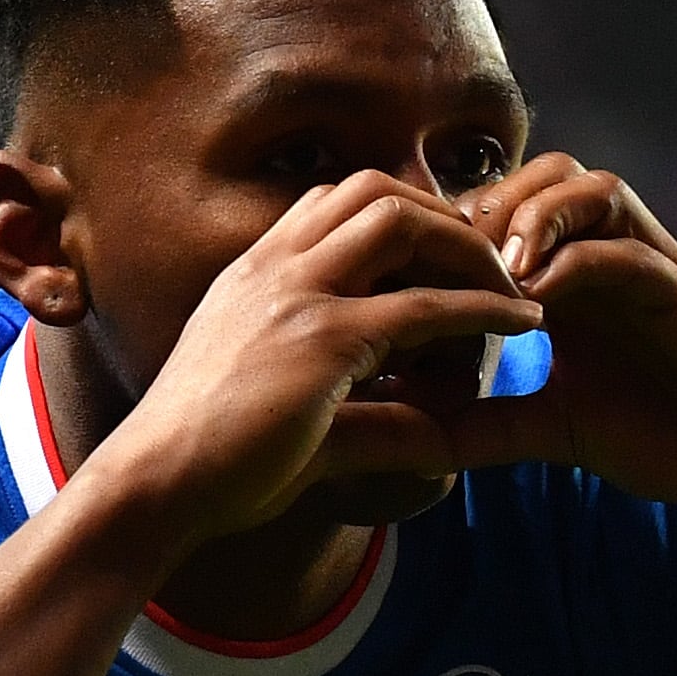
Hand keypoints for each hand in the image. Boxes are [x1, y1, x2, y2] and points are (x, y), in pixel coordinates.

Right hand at [95, 172, 542, 547]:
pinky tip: (521, 323)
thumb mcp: (290, 417)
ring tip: (513, 285)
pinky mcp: (323, 341)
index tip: (444, 254)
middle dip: (443, 215)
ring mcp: (296, 295)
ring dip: (468, 246)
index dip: (399, 215)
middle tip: (492, 260)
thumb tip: (435, 435)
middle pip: (375, 190)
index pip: (333, 202)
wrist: (154, 485)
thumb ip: (362, 412)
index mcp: (253, 273)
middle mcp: (273, 267)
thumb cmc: (209, 465)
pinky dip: (481, 307)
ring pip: (403, 224)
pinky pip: (422, 304)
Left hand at [434, 155, 676, 517]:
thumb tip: (410, 435)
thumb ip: (493, 423)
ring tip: (489, 268)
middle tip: (438, 260)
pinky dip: (581, 261)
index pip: (507, 213)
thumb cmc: (671, 435)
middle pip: (541, 176)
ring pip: (590, 188)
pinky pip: (633, 254)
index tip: (400, 274)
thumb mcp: (560, 429)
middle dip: (483, 206)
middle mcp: (613, 255)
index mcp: (577, 278)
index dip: (449, 229)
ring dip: (532, 215)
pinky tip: (537, 297)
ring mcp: (655, 268)